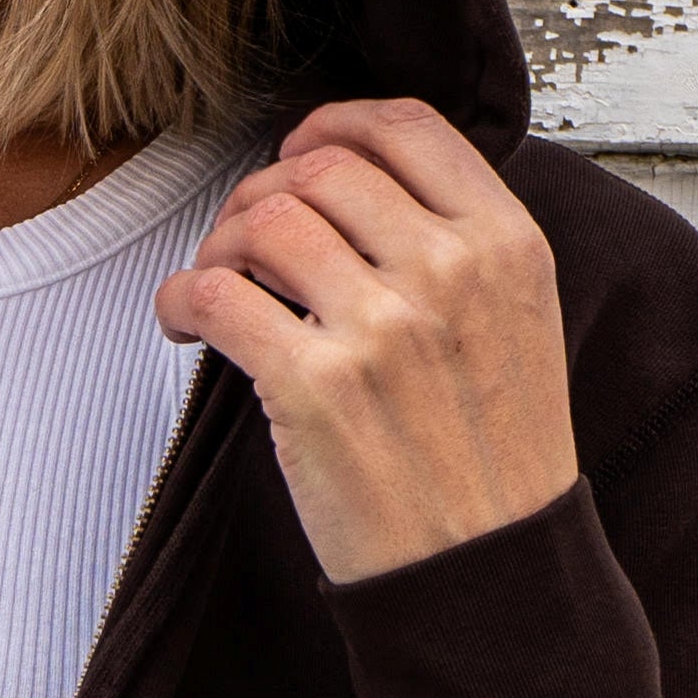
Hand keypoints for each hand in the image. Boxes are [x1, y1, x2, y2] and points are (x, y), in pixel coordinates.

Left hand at [159, 98, 576, 585]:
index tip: (298, 152)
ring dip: (218, 243)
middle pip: (320, 167)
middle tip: (242, 240)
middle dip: (261, 191)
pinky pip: (213, 294)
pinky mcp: (316, 389)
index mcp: (506, 244)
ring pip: (262, 219)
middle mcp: (450, 272)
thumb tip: (351, 181)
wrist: (491, 573)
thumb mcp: (517, 323)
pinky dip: (180, 298)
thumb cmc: (493, 457)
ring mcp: (383, 328)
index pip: (406, 126)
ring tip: (216, 285)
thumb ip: (457, 245)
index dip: (333, 124)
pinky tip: (186, 323)